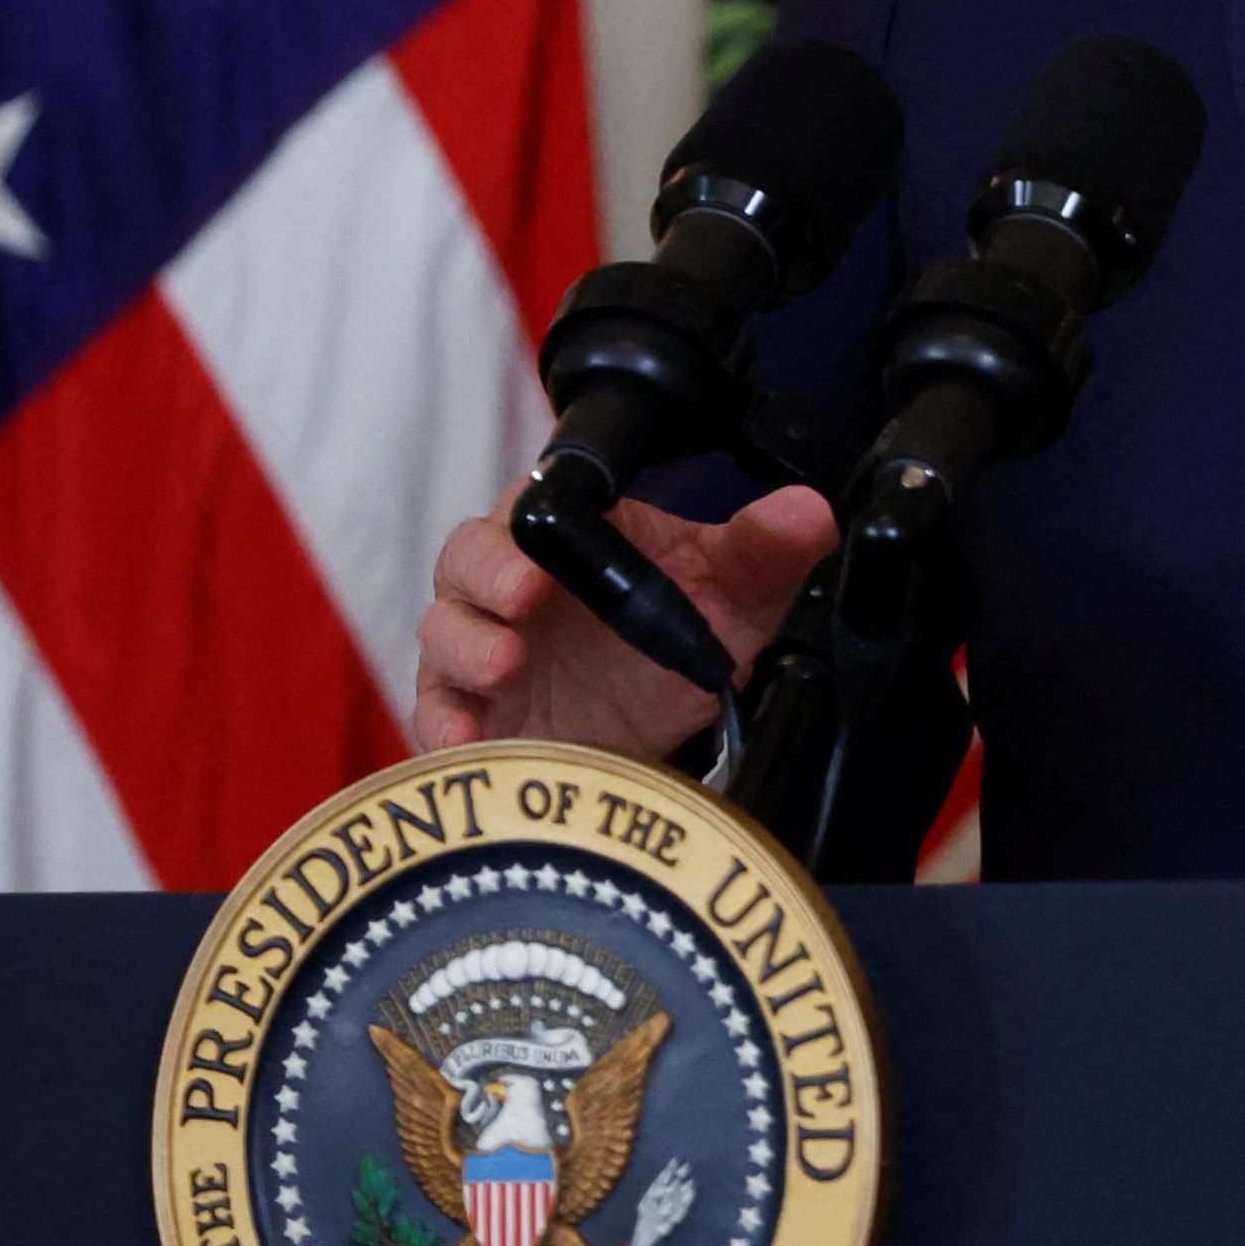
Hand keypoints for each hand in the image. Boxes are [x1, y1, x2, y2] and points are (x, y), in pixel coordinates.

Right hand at [408, 488, 838, 758]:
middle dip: (489, 572)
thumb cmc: (676, 647)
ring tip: (506, 664)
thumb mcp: (731, 600)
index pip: (532, 504)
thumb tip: (810, 513)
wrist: (657, 742)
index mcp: (572, 536)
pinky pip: (434, 709)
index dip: (530, 514)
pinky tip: (466, 739)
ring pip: (444, 628)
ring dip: (466, 644)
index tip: (546, 539)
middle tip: (524, 595)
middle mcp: (513, 583)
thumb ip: (765, 552)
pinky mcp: (467, 712)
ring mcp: (481, 647)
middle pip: (467, 556)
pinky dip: (442, 723)